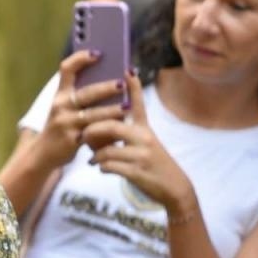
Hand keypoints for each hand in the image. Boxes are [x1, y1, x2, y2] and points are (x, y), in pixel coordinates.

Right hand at [31, 50, 130, 168]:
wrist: (44, 153)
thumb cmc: (63, 125)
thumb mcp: (65, 107)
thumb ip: (81, 94)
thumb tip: (112, 78)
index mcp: (61, 94)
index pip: (67, 69)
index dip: (81, 59)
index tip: (98, 53)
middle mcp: (61, 105)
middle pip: (85, 93)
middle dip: (105, 88)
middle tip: (122, 84)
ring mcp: (65, 123)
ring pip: (92, 114)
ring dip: (111, 110)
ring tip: (127, 106)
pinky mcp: (71, 139)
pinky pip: (93, 133)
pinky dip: (108, 129)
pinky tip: (120, 127)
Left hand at [87, 74, 194, 215]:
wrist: (174, 188)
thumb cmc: (154, 164)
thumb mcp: (146, 144)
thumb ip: (127, 134)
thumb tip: (98, 129)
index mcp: (145, 129)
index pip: (138, 104)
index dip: (133, 87)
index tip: (127, 70)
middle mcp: (144, 139)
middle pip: (112, 126)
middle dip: (93, 130)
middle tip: (83, 135)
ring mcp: (141, 155)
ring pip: (108, 149)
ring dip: (96, 155)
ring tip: (93, 158)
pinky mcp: (137, 171)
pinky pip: (110, 166)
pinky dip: (102, 167)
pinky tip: (101, 168)